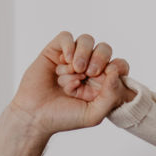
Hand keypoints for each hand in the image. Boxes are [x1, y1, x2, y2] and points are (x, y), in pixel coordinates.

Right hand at [9, 32, 133, 137]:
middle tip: (89, 73)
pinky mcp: (55, 52)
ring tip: (74, 70)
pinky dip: (69, 46)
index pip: (119, 65)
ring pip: (86, 40)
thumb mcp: (94, 115)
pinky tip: (65, 61)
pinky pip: (67, 37)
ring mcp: (72, 58)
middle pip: (104, 49)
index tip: (107, 76)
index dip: (117, 66)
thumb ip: (111, 96)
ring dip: (83, 54)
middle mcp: (88, 68)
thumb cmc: (64, 117)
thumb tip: (116, 71)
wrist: (36, 116)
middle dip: (99, 58)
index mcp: (101, 82)